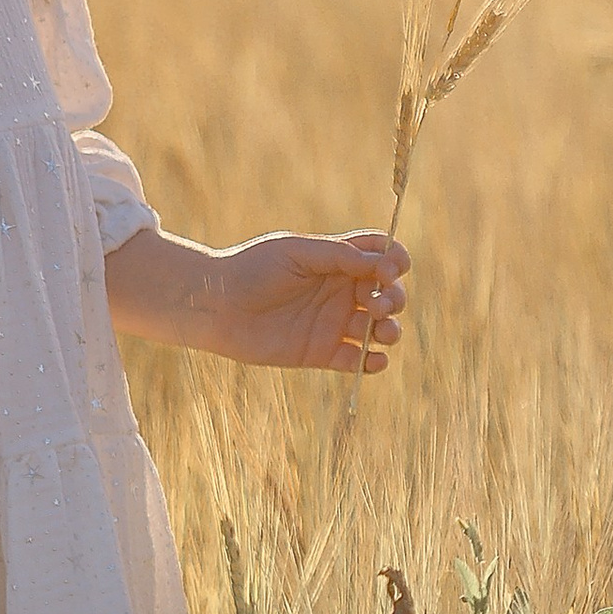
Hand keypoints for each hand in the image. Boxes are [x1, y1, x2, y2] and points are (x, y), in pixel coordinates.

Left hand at [105, 223, 409, 372]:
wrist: (217, 305)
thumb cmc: (253, 268)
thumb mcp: (298, 252)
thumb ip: (340, 255)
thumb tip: (383, 264)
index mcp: (338, 260)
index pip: (383, 256)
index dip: (395, 260)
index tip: (390, 269)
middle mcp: (341, 290)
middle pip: (389, 293)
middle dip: (395, 298)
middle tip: (377, 304)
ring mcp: (334, 322)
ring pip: (381, 328)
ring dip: (391, 329)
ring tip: (381, 329)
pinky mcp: (323, 352)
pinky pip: (359, 360)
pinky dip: (373, 361)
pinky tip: (372, 358)